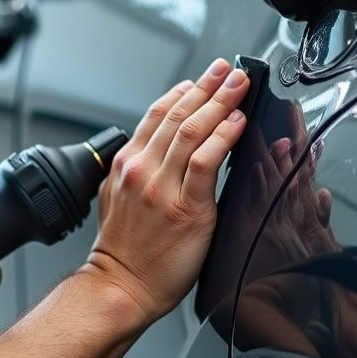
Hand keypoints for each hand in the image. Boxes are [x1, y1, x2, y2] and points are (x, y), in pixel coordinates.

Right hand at [82, 58, 248, 327]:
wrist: (121, 287)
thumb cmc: (125, 252)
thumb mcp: (117, 199)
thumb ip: (137, 171)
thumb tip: (162, 152)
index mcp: (127, 165)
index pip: (156, 114)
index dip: (183, 91)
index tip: (202, 78)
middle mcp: (142, 170)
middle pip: (177, 115)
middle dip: (207, 87)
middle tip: (228, 70)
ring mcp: (161, 188)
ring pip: (192, 131)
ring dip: (219, 103)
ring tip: (239, 86)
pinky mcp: (185, 209)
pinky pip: (206, 163)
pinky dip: (223, 138)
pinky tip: (237, 124)